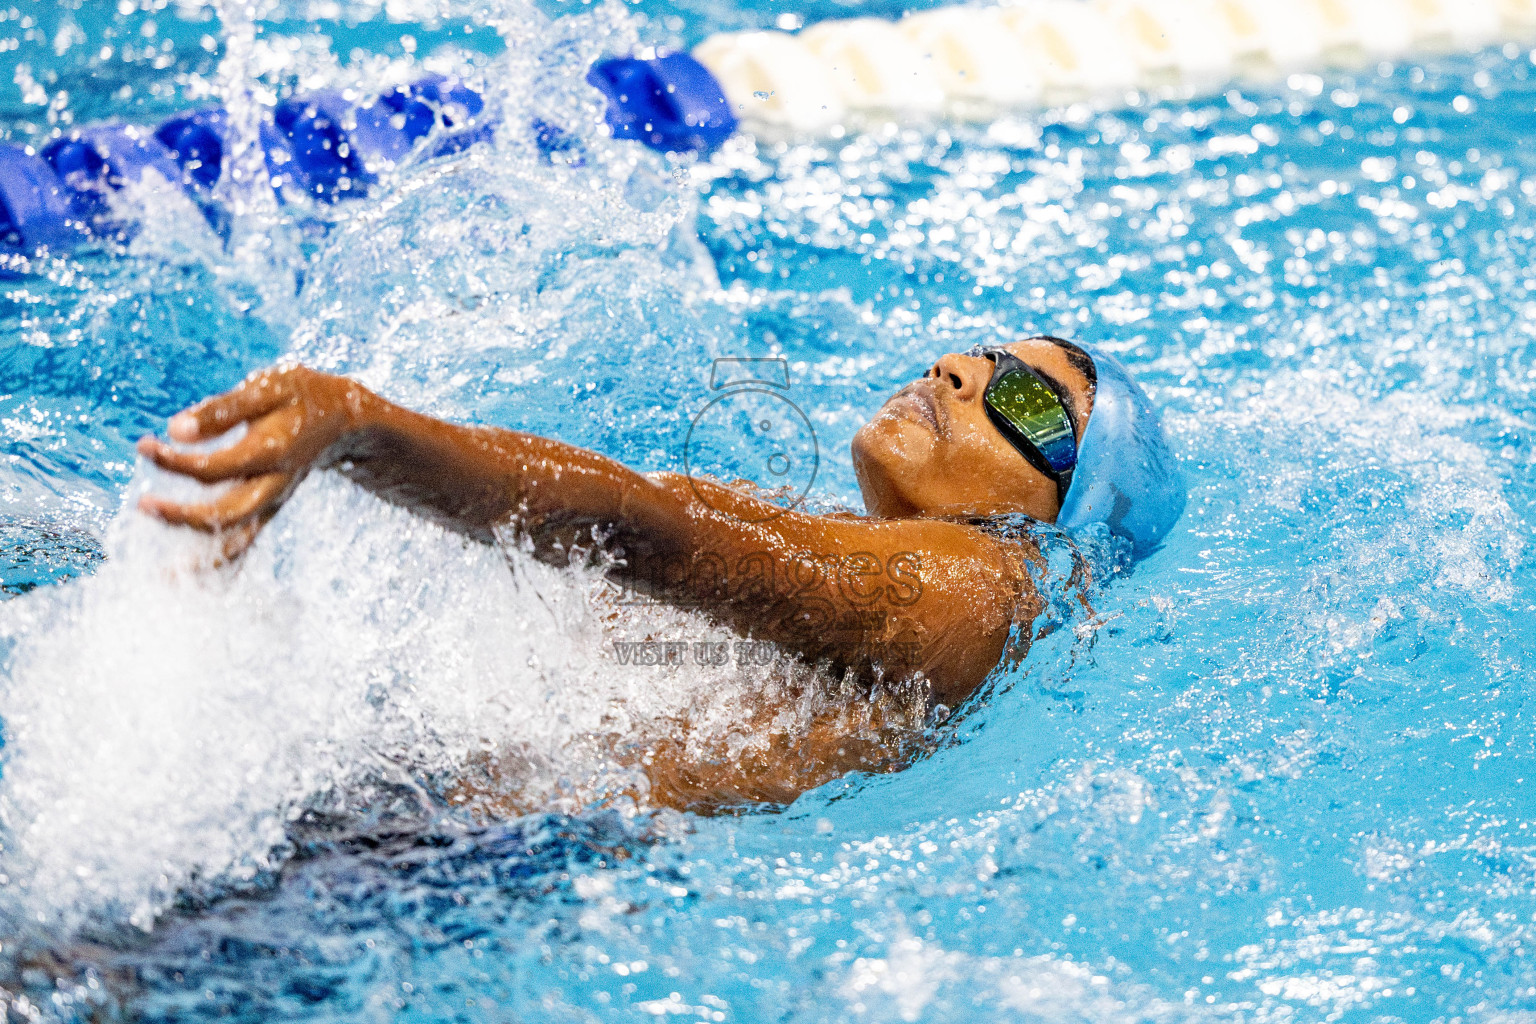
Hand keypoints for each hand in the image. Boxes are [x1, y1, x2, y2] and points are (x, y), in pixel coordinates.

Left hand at [137, 364, 370, 559]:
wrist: (343, 419)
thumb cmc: (300, 396)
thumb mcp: (268, 388)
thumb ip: (223, 409)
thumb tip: (174, 429)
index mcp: (273, 452)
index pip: (216, 468)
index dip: (175, 461)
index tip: (143, 445)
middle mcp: (274, 484)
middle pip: (229, 514)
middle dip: (183, 517)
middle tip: (143, 505)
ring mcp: (273, 501)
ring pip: (240, 540)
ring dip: (202, 559)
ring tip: (163, 575)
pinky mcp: (268, 508)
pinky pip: (245, 544)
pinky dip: (219, 564)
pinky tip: (187, 576)